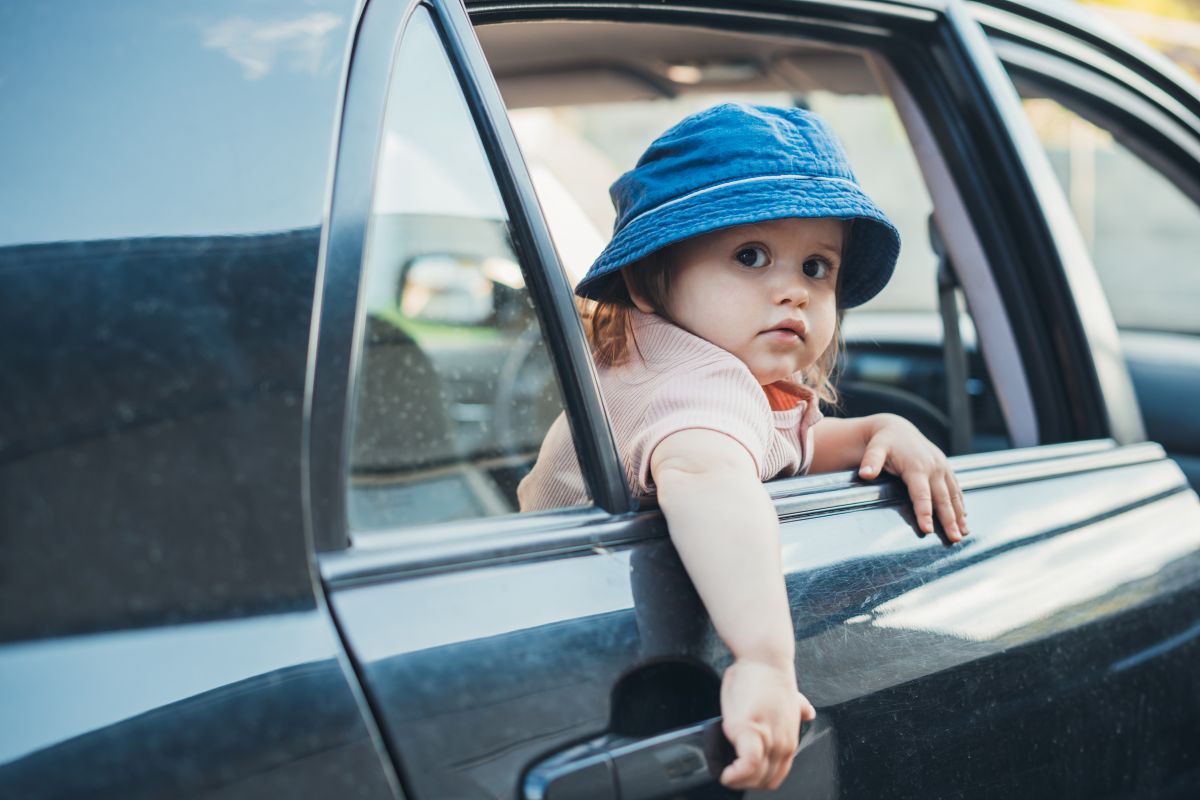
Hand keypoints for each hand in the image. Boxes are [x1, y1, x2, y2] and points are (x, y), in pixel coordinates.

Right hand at [719, 658, 816, 790]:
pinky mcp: (748, 730)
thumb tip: (808, 712)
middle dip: (745, 783)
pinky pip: (747, 764)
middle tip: (729, 773)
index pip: (776, 776)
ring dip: (738, 780)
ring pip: (756, 777)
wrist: (764, 657)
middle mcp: (782, 744)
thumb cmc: (767, 676)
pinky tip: (726, 771)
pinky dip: (735, 773)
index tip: (740, 775)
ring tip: (725, 772)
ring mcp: (767, 738)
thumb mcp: (790, 699)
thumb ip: (799, 709)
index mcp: (789, 740)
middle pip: (766, 782)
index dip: (756, 780)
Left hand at [857, 414, 968, 541]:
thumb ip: (871, 461)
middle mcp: (934, 468)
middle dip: (949, 520)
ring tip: (962, 534)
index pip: (921, 494)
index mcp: (917, 466)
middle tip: (954, 540)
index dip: (924, 512)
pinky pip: (956, 489)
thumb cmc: (885, 442)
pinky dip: (961, 505)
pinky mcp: (946, 469)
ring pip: (953, 496)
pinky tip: (964, 519)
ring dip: (959, 516)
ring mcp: (943, 468)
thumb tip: (865, 474)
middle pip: (942, 499)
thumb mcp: (875, 449)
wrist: (898, 429)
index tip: (928, 529)